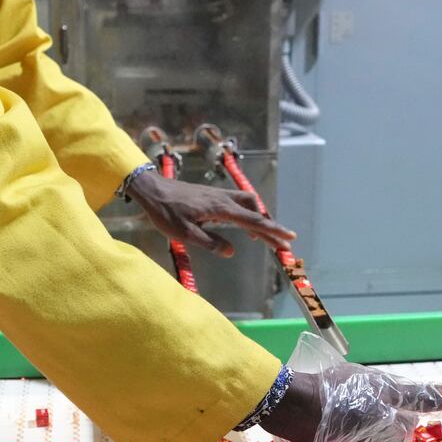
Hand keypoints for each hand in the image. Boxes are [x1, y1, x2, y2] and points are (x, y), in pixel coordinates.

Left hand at [125, 169, 295, 257]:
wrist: (152, 189)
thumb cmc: (165, 212)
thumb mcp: (185, 233)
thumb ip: (209, 242)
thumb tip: (231, 251)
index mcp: (220, 209)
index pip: (252, 221)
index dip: (271, 231)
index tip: (288, 238)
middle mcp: (223, 199)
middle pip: (255, 211)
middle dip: (270, 227)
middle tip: (283, 243)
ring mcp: (218, 195)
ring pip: (248, 203)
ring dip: (259, 217)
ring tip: (263, 235)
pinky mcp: (212, 195)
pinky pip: (237, 202)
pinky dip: (247, 212)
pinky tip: (242, 224)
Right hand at [261, 332, 441, 441]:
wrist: (296, 407)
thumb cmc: (345, 394)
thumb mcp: (388, 388)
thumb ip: (421, 395)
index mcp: (394, 438)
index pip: (403, 415)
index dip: (389, 397)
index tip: (372, 388)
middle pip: (381, 424)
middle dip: (371, 409)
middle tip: (353, 392)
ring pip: (359, 430)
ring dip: (352, 416)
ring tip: (337, 400)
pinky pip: (339, 438)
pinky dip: (335, 425)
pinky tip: (324, 413)